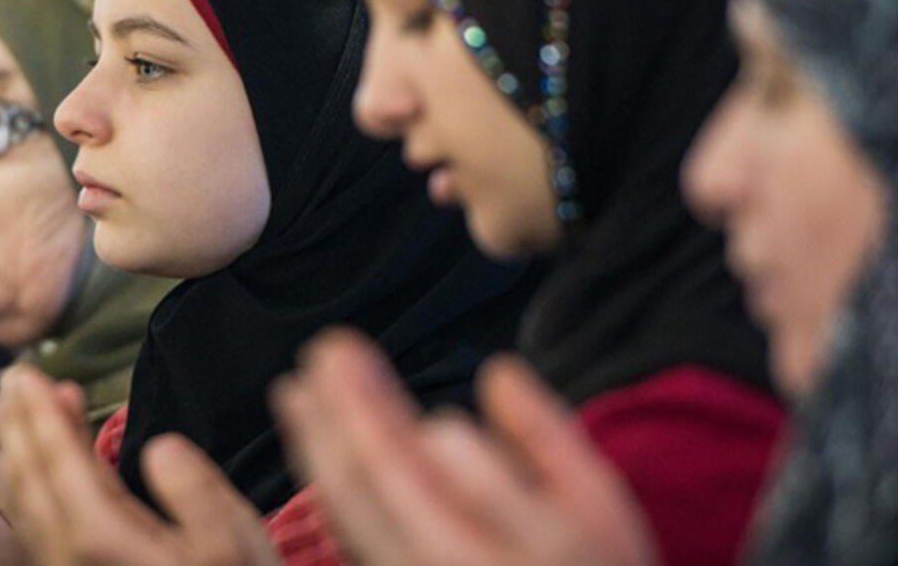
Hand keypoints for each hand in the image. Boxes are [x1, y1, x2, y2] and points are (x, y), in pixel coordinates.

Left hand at [0, 365, 282, 565]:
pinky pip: (39, 524)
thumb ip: (195, 493)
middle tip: (12, 376)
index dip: (41, 415)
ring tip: (20, 408)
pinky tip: (47, 465)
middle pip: (30, 480)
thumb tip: (159, 448)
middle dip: (19, 424)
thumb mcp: (233, 544)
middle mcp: (70, 558)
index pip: (60, 465)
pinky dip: (34, 483)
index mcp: (104, 542)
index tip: (26, 373)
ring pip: (27, 504)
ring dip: (19, 451)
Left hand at [272, 329, 657, 565]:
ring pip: (354, 513)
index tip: (346, 352)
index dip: (376, 409)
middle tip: (320, 352)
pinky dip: (329, 483)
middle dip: (341, 413)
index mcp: (519, 540)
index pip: (435, 470)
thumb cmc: (594, 563)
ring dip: (318, 447)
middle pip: (380, 487)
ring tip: (296, 391)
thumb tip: (496, 374)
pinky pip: (352, 533)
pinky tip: (315, 444)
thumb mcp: (600, 501)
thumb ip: (549, 437)